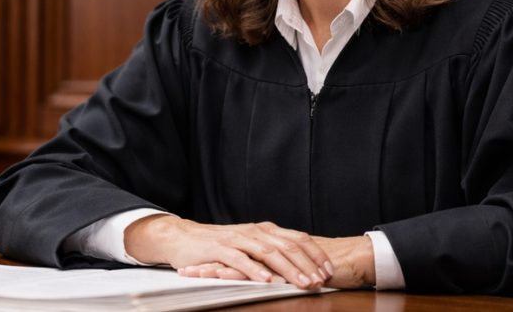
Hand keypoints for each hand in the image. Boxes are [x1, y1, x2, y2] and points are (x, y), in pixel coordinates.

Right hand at [176, 235, 373, 289]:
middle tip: (321, 281)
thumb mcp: (249, 246)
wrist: (183, 238)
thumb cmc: (219, 245)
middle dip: (308, 265)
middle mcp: (255, 231)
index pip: (298, 239)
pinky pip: (240, 259)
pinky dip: (255, 270)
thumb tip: (299, 266)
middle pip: (288, 246)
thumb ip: (270, 252)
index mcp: (265, 230)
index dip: (316, 254)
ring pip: (269, 253)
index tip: (329, 271)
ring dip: (288, 269)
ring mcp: (238, 239)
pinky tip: (266, 280)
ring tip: (302, 283)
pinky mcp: (219, 249)